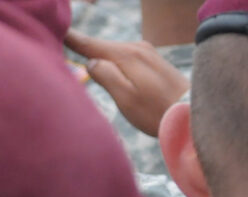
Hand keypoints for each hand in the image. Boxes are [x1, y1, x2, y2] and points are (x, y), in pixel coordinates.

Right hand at [64, 30, 188, 136]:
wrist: (194, 115)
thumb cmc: (157, 112)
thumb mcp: (125, 98)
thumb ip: (104, 76)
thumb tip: (91, 62)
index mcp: (126, 55)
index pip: (89, 43)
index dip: (70, 38)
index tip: (54, 30)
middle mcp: (137, 47)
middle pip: (101, 47)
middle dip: (84, 48)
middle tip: (61, 45)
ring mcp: (148, 53)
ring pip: (114, 52)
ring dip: (100, 56)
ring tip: (81, 56)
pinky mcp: (154, 62)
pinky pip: (126, 57)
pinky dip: (115, 61)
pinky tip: (110, 67)